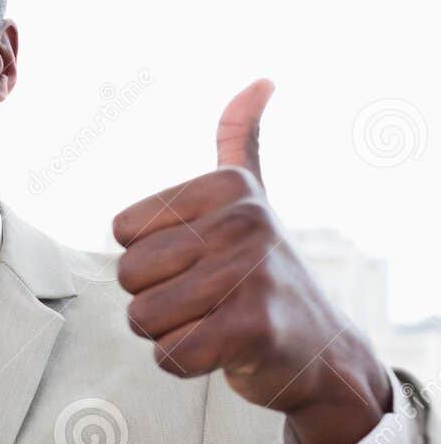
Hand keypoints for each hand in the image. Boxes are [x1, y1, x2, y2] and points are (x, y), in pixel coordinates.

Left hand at [112, 80, 391, 443]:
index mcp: (227, 187)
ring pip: (142, 317)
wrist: (321, 349)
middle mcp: (242, 220)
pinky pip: (169, 353)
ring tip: (214, 320)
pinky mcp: (251, 327)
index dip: (149, 259)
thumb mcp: (252, 198)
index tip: (198, 261)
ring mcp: (249, 273)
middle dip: (156, 298)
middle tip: (206, 298)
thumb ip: (240, 141)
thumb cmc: (264, 273)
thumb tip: (261, 81)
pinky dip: (185, 361)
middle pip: (127, 275)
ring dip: (170, 331)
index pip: (122, 231)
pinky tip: (223, 348)